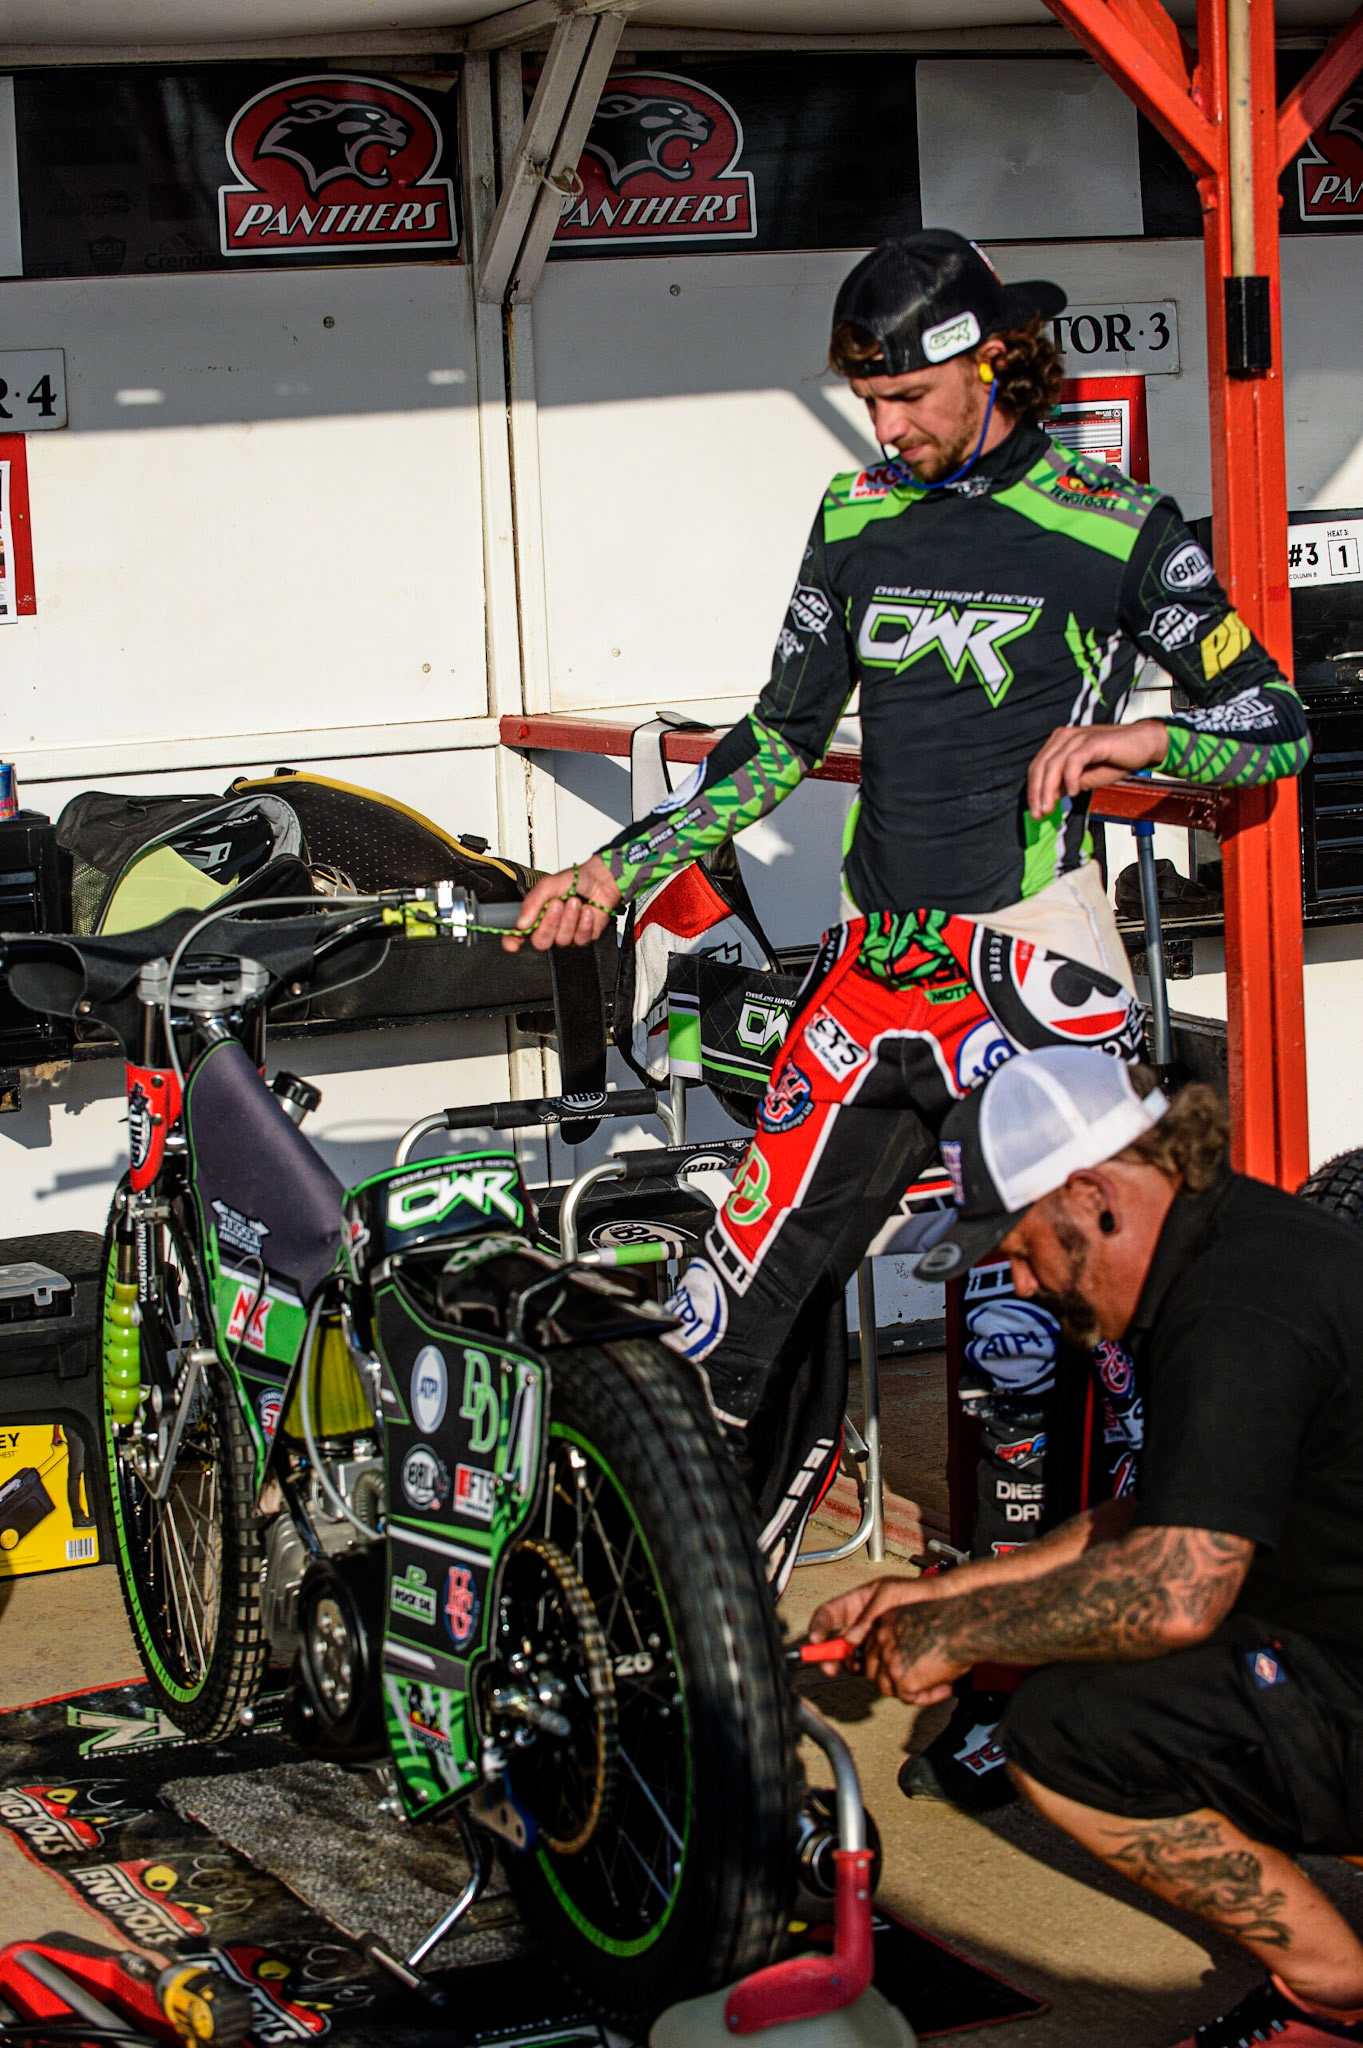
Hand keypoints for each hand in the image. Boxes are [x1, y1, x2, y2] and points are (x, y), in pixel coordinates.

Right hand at [501, 855, 620, 951]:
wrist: (600, 879)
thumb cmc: (574, 880)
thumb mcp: (548, 885)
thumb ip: (533, 902)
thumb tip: (521, 923)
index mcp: (536, 916)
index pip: (518, 935)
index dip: (513, 941)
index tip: (513, 943)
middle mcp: (549, 927)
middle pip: (541, 942)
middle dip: (550, 923)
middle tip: (557, 904)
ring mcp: (566, 934)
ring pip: (562, 940)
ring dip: (569, 918)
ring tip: (575, 901)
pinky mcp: (584, 937)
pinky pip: (580, 939)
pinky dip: (584, 923)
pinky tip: (586, 911)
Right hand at [807, 1575, 941, 1676]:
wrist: (940, 1604)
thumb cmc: (914, 1591)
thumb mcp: (887, 1594)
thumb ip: (868, 1614)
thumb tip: (850, 1638)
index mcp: (855, 1604)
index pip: (828, 1614)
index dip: (818, 1626)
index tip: (815, 1639)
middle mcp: (859, 1625)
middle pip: (834, 1642)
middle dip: (828, 1656)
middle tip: (829, 1668)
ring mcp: (870, 1642)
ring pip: (850, 1658)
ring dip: (849, 1665)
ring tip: (861, 1665)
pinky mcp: (883, 1656)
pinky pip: (870, 1668)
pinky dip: (870, 1672)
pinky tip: (878, 1670)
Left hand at [861, 1606, 970, 1706]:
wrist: (965, 1624)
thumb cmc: (952, 1618)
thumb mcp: (919, 1619)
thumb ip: (905, 1636)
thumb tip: (909, 1657)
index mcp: (885, 1621)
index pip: (872, 1648)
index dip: (886, 1661)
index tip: (901, 1668)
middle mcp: (882, 1640)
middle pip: (873, 1669)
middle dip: (892, 1679)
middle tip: (915, 1682)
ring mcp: (889, 1661)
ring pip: (886, 1688)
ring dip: (909, 1691)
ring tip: (935, 1684)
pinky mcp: (902, 1680)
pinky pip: (910, 1698)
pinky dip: (928, 1697)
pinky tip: (945, 1687)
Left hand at [1027, 718, 1167, 819]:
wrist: (1143, 745)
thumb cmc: (1115, 759)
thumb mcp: (1084, 777)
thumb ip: (1065, 784)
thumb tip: (1048, 798)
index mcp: (1060, 743)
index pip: (1037, 767)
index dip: (1033, 791)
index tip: (1035, 812)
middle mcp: (1065, 737)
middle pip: (1041, 766)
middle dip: (1037, 793)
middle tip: (1039, 814)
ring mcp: (1078, 737)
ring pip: (1053, 765)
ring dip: (1049, 790)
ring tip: (1051, 808)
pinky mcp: (1093, 742)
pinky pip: (1074, 761)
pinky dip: (1070, 778)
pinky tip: (1073, 794)